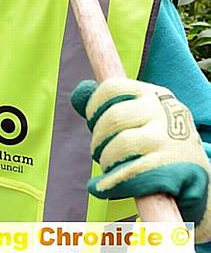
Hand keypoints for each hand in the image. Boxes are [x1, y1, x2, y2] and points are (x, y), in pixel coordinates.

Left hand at [71, 78, 210, 242]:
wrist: (203, 182)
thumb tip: (78, 93)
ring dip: (106, 162)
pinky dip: (111, 183)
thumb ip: (109, 106)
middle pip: (113, 118)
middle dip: (98, 140)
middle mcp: (164, 112)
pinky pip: (130, 174)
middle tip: (101, 154)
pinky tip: (103, 188)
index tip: (92, 123)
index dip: (94, 106)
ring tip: (109, 170)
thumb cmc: (162, 146)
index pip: (113, 87)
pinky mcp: (172, 170)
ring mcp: (169, 140)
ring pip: (120, 145)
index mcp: (154, 94)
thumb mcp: (142, 118)